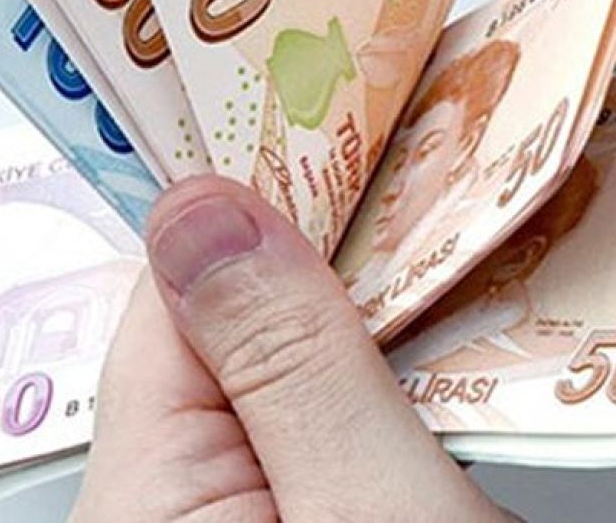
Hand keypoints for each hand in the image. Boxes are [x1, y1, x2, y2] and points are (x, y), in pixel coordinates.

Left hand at [68, 178, 508, 521]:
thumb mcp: (379, 508)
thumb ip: (297, 367)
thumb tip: (207, 214)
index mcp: (147, 503)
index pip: (173, 292)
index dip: (262, 202)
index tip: (351, 131)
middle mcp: (170, 508)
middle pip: (235, 331)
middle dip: (339, 269)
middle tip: (442, 203)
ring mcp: (235, 515)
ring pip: (290, 374)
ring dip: (378, 332)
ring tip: (468, 286)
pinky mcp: (294, 513)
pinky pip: (321, 425)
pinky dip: (386, 390)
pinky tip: (452, 371)